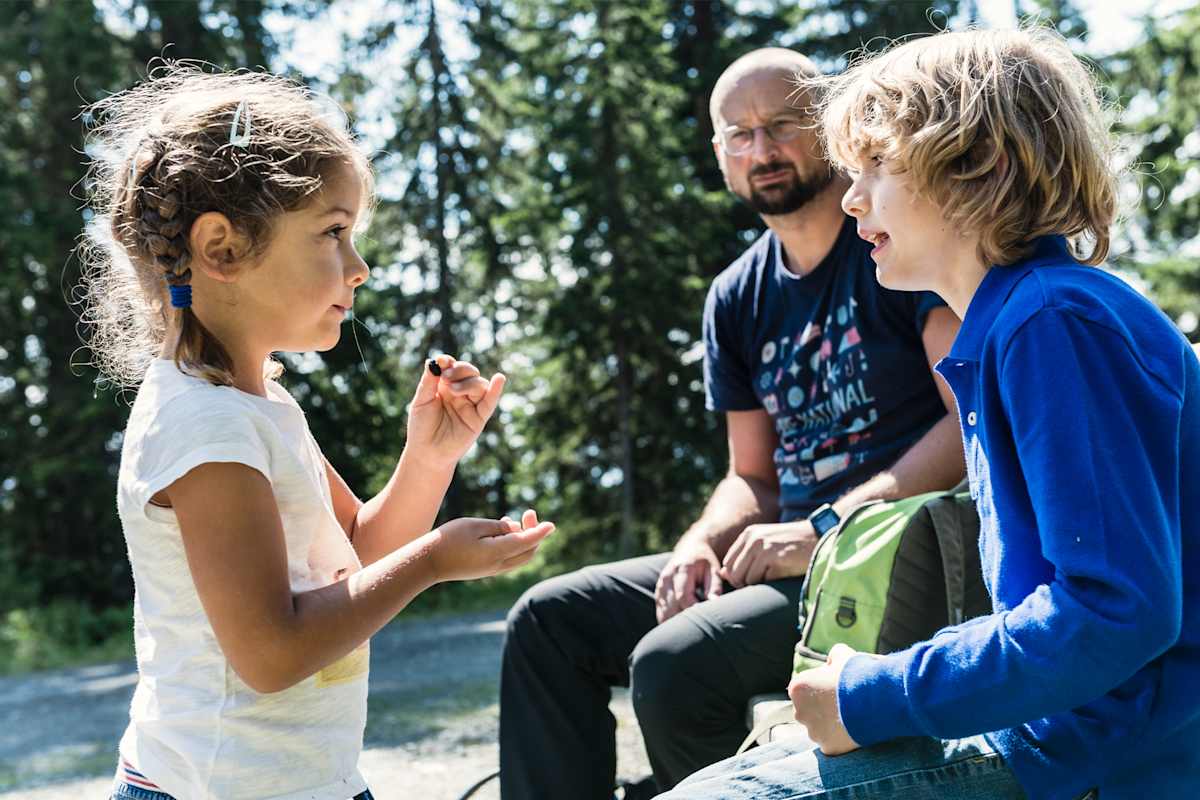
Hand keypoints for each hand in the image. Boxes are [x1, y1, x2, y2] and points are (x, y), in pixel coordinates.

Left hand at [407, 355, 504, 468]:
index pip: (452, 367)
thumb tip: (434, 360)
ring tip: (453, 391)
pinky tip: (499, 379)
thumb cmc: (421, 427)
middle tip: (445, 378)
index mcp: (445, 387)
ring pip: (479, 384)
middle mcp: (460, 393)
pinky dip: (495, 390)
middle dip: (460, 370)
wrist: (427, 453)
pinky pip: (490, 402)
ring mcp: (471, 405)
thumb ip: (428, 381)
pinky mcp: (479, 418)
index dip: (449, 363)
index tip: (443, 362)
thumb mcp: (421, 401)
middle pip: (469, 372)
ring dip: (468, 382)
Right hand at [428, 510, 553, 581]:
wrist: (428, 563)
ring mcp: (492, 570)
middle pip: (528, 552)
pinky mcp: (485, 570)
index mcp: (497, 553)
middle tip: (529, 513)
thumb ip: (498, 527)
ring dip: (523, 539)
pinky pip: (508, 559)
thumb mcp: (475, 526)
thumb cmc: (449, 539)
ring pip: (519, 557)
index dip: (540, 532)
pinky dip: (513, 545)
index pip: (527, 542)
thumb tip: (515, 528)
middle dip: (534, 533)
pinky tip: (503, 531)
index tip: (552, 525)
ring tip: (513, 520)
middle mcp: (498, 565)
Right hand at [654, 540, 722, 622]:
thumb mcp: (713, 570)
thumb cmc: (705, 562)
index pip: (682, 597)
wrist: (690, 550)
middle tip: (700, 629)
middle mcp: (667, 578)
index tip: (705, 619)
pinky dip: (671, 622)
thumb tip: (714, 603)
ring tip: (692, 628)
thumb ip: (715, 587)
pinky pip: (661, 614)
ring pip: (664, 614)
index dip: (693, 611)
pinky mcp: (658, 594)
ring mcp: (660, 586)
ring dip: (677, 624)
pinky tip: (683, 623)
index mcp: (682, 569)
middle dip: (685, 621)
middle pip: (671, 608)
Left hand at [719, 521, 816, 587]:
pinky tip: (783, 572)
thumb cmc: (790, 545)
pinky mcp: (775, 558)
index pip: (728, 563)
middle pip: (735, 574)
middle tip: (763, 580)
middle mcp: (753, 539)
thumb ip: (743, 557)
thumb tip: (723, 574)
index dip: (736, 576)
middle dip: (745, 583)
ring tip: (774, 573)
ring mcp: (763, 548)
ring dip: (760, 583)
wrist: (817, 537)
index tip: (750, 578)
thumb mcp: (764, 544)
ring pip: (747, 580)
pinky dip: (772, 582)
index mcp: (748, 534)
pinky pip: (763, 581)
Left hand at [787, 643, 861, 755]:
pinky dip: (841, 740)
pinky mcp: (828, 748)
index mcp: (797, 688)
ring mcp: (813, 732)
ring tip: (852, 716)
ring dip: (831, 725)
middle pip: (808, 711)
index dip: (819, 688)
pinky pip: (832, 744)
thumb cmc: (857, 674)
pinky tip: (854, 730)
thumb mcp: (843, 654)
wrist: (877, 698)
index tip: (835, 688)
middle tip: (844, 704)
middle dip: (822, 708)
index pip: (803, 690)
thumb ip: (833, 656)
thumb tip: (832, 662)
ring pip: (819, 729)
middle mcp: (799, 712)